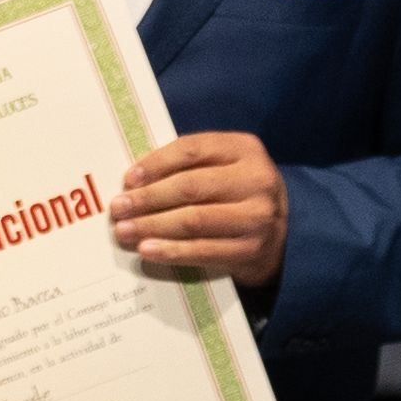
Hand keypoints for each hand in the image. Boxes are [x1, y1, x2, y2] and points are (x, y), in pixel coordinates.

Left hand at [110, 131, 288, 287]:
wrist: (282, 232)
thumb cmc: (234, 192)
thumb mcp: (221, 166)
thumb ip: (186, 165)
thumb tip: (132, 180)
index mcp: (244, 149)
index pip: (192, 149)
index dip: (155, 163)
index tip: (128, 179)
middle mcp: (256, 180)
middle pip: (190, 187)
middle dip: (148, 198)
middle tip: (118, 208)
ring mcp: (258, 217)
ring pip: (195, 220)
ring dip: (153, 226)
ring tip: (125, 231)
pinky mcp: (252, 249)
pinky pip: (204, 250)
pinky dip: (171, 251)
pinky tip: (148, 250)